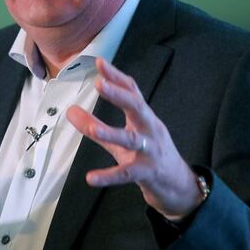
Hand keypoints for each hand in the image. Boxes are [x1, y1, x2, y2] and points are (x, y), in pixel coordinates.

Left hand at [66, 58, 202, 220]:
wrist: (179, 186)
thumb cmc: (149, 156)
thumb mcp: (121, 140)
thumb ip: (95, 126)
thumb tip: (70, 111)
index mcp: (145, 118)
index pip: (132, 92)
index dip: (116, 77)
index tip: (100, 63)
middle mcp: (150, 130)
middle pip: (137, 108)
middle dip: (119, 95)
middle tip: (99, 83)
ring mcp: (150, 152)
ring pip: (132, 140)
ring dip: (112, 133)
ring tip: (93, 129)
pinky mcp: (147, 173)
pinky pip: (126, 174)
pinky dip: (109, 176)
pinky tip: (91, 178)